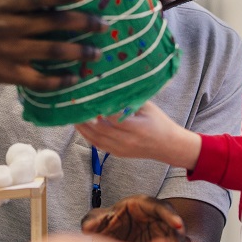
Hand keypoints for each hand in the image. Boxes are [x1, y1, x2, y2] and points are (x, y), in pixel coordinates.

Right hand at [0, 0, 107, 89]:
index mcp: (5, 6)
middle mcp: (9, 27)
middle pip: (53, 24)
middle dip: (83, 24)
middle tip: (104, 25)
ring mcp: (9, 52)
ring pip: (51, 52)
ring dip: (78, 53)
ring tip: (97, 53)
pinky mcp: (7, 74)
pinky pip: (38, 80)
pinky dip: (59, 81)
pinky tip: (75, 78)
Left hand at [76, 102, 201, 169]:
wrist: (167, 145)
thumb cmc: (159, 122)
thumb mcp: (148, 107)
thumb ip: (131, 100)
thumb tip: (115, 88)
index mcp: (136, 127)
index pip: (112, 118)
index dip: (99, 109)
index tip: (89, 98)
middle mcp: (127, 140)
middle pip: (100, 130)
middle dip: (85, 119)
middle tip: (74, 107)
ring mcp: (121, 149)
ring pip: (96, 140)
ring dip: (83, 129)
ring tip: (74, 117)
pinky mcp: (118, 154)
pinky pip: (99, 145)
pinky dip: (89, 137)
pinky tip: (83, 128)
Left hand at [82, 195, 186, 241]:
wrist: (111, 233)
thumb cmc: (109, 220)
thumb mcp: (99, 218)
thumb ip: (94, 220)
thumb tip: (88, 227)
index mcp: (143, 204)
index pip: (160, 207)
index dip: (170, 215)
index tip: (178, 225)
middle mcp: (156, 215)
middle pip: (173, 223)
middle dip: (179, 235)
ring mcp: (160, 230)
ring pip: (175, 236)